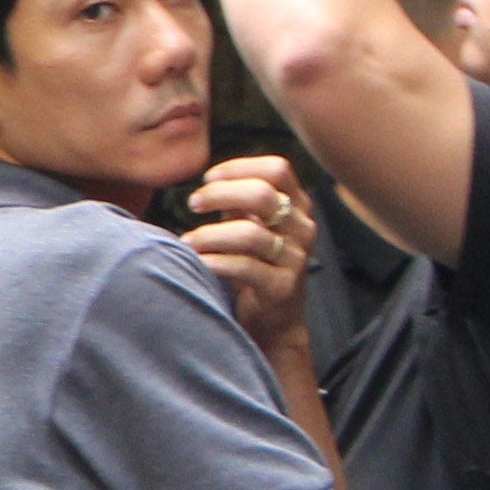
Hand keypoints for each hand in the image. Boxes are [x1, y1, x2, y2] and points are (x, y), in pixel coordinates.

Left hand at [184, 154, 320, 353]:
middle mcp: (301, 228)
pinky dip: (214, 261)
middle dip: (220, 194)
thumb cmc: (254, 266)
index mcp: (297, 206)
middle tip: (194, 203)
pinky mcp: (282, 287)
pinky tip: (197, 261)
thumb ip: (238, 201)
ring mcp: (295, 258)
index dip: (240, 167)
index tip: (209, 178)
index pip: (277, 169)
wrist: (274, 322)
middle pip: (263, 194)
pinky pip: (244, 267)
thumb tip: (213, 178)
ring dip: (209, 234)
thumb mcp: (249, 225)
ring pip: (250, 234)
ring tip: (188, 241)